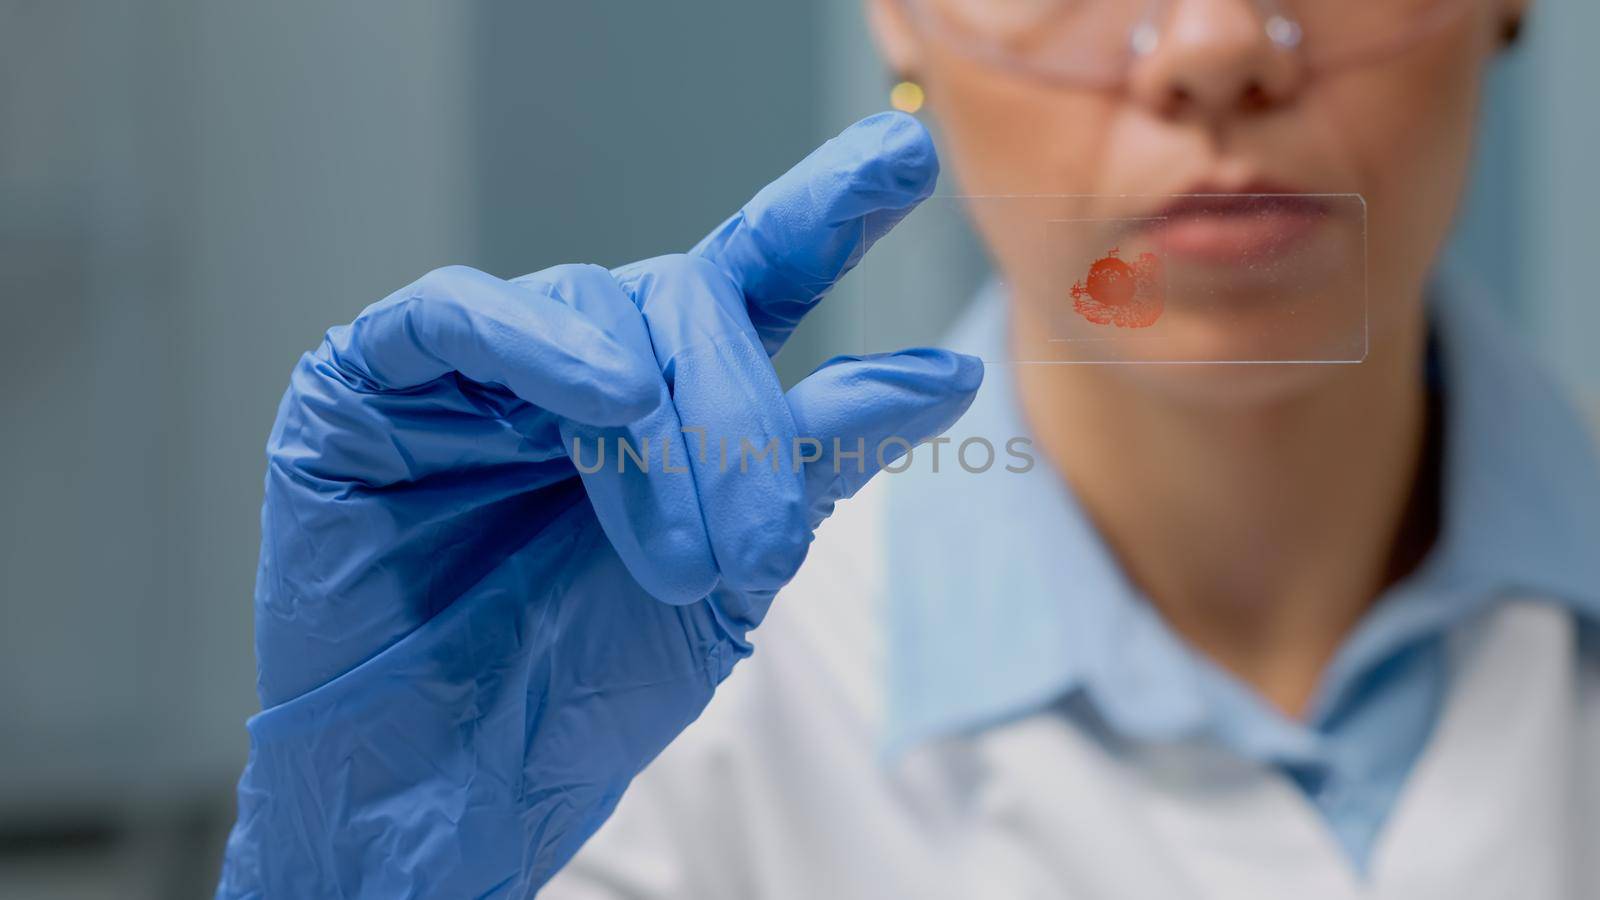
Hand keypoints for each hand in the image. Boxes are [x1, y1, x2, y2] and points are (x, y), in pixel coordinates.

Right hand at [217, 112, 981, 897]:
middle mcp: (574, 362)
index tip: (903, 160)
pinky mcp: (369, 382)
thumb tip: (942, 372)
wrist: (449, 789)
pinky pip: (456, 316)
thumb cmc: (582, 685)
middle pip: (684, 301)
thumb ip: (816, 457)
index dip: (822, 214)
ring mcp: (474, 367)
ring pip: (594, 312)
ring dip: (659, 432)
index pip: (750, 278)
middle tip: (759, 547)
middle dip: (739, 419)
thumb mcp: (733, 570)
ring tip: (682, 558)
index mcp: (661, 399)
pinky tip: (606, 399)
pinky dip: (541, 344)